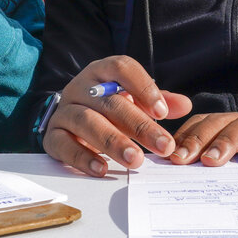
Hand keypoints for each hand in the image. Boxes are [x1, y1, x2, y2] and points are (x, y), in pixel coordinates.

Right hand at [42, 55, 191, 176]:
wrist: (68, 119)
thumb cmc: (107, 107)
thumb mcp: (133, 99)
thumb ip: (157, 102)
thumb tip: (184, 105)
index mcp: (102, 72)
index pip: (121, 68)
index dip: (143, 87)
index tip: (163, 112)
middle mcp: (81, 87)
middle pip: (109, 101)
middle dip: (139, 125)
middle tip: (163, 146)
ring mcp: (64, 110)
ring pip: (86, 121)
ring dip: (113, 141)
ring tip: (136, 160)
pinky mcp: (52, 135)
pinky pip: (64, 144)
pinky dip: (83, 157)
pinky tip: (103, 169)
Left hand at [169, 112, 237, 165]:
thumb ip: (217, 168)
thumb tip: (181, 186)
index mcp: (227, 128)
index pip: (199, 126)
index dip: (183, 139)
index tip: (167, 159)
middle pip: (216, 124)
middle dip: (197, 141)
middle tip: (182, 159)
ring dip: (225, 142)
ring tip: (212, 160)